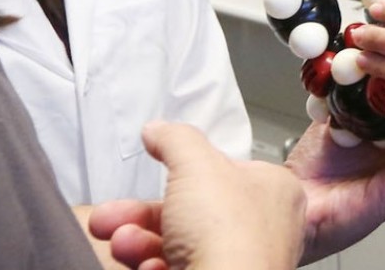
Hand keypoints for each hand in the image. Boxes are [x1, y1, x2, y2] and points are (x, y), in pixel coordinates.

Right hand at [89, 122, 304, 269]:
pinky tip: (147, 268)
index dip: (186, 172)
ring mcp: (242, 262)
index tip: (156, 168)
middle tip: (111, 217)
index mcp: (273, 190)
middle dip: (141, 215)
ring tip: (122, 244)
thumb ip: (176, 141)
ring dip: (139, 242)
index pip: (225, 172)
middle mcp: (263, 228)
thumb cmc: (229, 237)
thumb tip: (159, 129)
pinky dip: (154, 268)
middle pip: (191, 212)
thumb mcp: (196, 166)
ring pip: (179, 245)